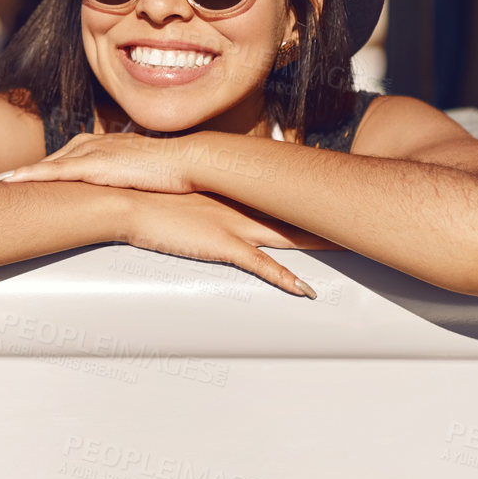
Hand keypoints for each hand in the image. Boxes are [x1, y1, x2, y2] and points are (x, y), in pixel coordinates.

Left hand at [0, 131, 197, 192]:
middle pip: (56, 157)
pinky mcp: (95, 166)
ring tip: (2, 183)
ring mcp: (94, 153)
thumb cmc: (175, 170)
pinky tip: (12, 180)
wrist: (188, 161)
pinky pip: (55, 171)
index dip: (51, 165)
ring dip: (25, 173)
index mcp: (108, 144)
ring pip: (50, 163)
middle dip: (33, 169)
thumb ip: (136, 178)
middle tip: (8, 180)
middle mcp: (96, 143)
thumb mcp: (149, 173)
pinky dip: (32, 175)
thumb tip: (135, 189)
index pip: (72, 154)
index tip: (33, 174)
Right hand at [113, 190, 333, 298]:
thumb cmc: (136, 193)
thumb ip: (180, 191)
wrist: (122, 198)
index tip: (323, 188)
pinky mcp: (220, 245)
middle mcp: (234, 203)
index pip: (270, 188)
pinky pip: (259, 266)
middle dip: (321, 213)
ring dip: (316, 242)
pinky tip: (304, 290)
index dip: (298, 190)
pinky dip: (283, 279)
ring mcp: (230, 224)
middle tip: (355, 210)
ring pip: (285, 235)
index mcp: (223, 188)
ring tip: (349, 246)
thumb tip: (180, 194)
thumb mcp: (166, 188)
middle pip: (288, 209)